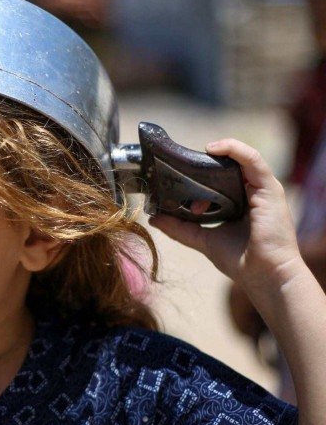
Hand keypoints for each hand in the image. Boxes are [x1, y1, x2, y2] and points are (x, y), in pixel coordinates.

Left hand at [148, 139, 301, 296]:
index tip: (173, 180)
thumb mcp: (203, 239)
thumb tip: (154, 218)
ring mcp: (263, 189)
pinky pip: (252, 159)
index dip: (196, 176)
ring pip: (239, 159)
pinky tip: (214, 148)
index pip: (219, 179)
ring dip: (214, 157)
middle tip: (179, 177)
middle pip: (226, 169)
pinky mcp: (270, 188)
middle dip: (201, 170)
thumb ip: (179, 228)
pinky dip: (234, 149)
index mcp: (239, 203)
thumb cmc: (240, 260)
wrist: (265, 275)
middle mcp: (252, 193)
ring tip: (195, 156)